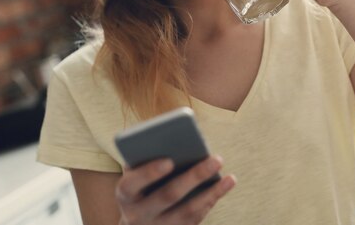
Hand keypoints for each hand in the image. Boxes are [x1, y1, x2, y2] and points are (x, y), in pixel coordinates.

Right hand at [115, 156, 235, 224]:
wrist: (138, 223)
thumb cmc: (140, 186)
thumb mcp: (135, 174)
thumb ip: (147, 157)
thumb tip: (176, 139)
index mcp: (125, 194)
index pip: (131, 184)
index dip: (149, 173)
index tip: (169, 160)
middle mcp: (138, 215)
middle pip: (168, 196)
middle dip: (194, 177)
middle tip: (216, 159)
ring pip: (187, 212)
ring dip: (211, 192)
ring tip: (230, 176)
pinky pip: (196, 219)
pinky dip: (211, 200)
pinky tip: (226, 184)